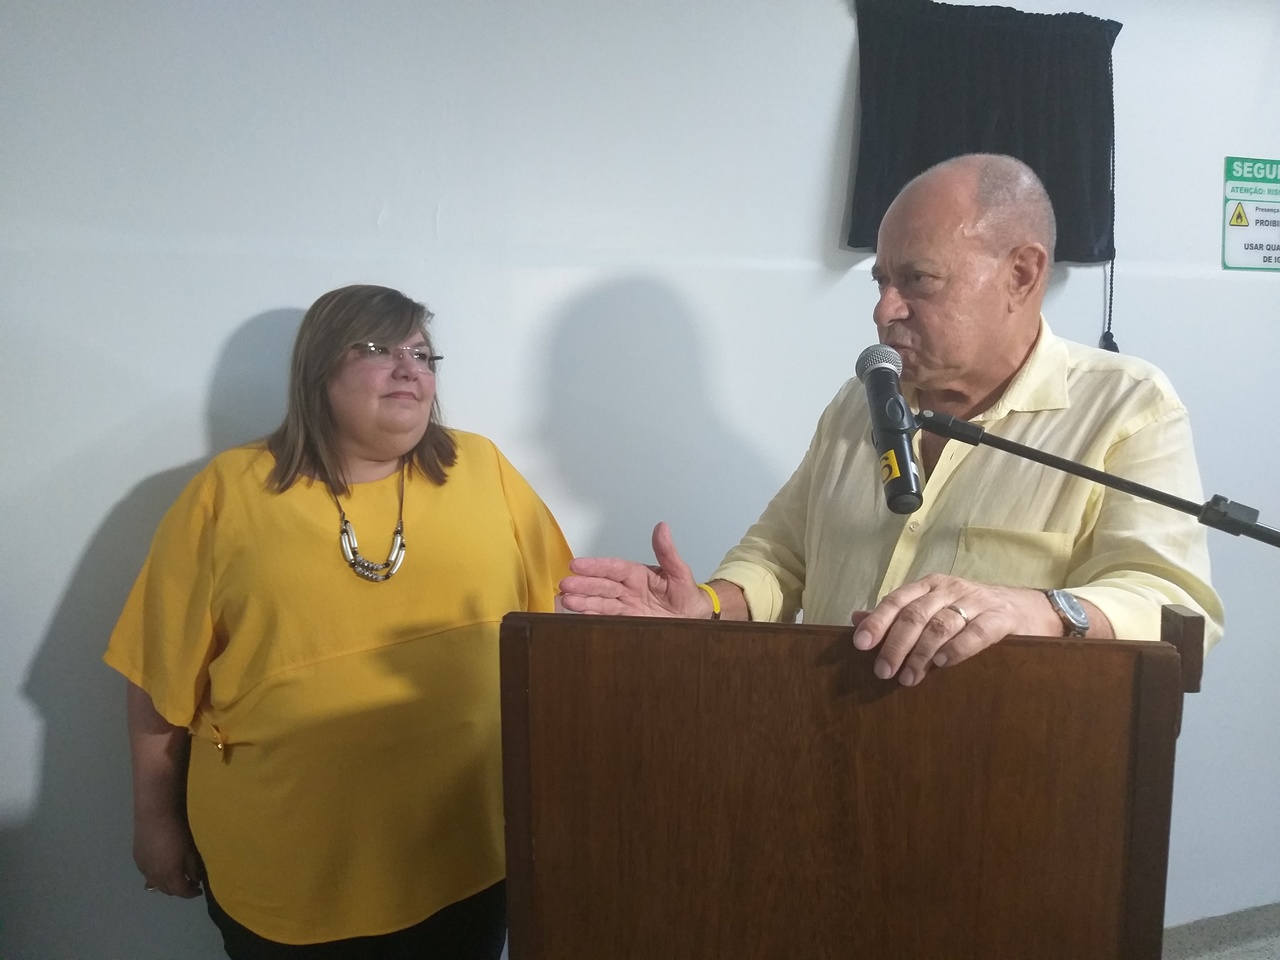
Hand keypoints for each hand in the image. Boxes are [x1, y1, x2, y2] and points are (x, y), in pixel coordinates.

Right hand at [134, 811, 204, 898]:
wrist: (155, 817)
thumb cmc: (177, 833)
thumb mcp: (190, 851)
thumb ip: (193, 868)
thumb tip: (195, 880)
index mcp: (170, 875)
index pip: (181, 892)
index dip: (191, 893)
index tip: (198, 890)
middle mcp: (155, 876)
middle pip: (167, 890)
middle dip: (179, 890)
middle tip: (189, 883)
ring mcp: (144, 869)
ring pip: (155, 884)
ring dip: (166, 884)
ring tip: (175, 877)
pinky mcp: (137, 860)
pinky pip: (147, 874)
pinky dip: (156, 876)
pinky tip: (161, 867)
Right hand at [559, 522, 709, 617]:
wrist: (694, 618)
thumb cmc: (686, 593)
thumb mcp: (679, 572)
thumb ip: (667, 553)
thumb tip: (662, 527)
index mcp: (637, 574)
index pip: (613, 568)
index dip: (596, 566)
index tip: (577, 565)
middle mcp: (627, 589)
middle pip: (602, 585)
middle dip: (583, 585)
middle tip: (565, 585)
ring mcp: (625, 606)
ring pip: (600, 602)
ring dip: (583, 601)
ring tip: (566, 601)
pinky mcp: (625, 622)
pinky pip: (606, 619)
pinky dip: (590, 617)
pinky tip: (576, 615)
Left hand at [851, 575, 1057, 686]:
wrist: (1032, 610)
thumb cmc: (974, 612)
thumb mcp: (935, 608)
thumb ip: (898, 614)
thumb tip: (855, 619)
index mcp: (930, 586)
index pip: (897, 600)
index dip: (878, 621)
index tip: (861, 644)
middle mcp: (950, 589)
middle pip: (916, 614)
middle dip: (896, 644)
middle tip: (883, 671)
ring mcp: (977, 601)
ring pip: (941, 624)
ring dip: (921, 653)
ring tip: (909, 677)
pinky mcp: (1002, 618)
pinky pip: (977, 631)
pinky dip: (958, 648)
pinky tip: (943, 664)